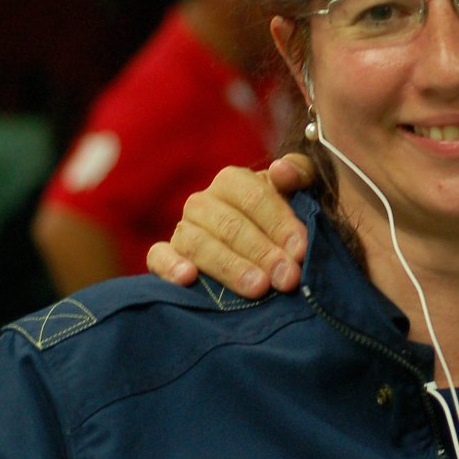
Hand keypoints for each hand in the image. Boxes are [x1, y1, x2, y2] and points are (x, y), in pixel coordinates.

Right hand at [146, 154, 313, 297]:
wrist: (264, 250)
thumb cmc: (283, 218)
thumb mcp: (302, 192)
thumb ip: (301, 174)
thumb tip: (281, 171)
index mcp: (233, 181)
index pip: (255, 197)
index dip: (280, 223)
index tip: (301, 250)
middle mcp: (203, 202)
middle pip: (230, 224)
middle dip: (262, 252)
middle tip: (288, 277)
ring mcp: (182, 229)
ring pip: (198, 243)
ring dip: (229, 266)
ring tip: (258, 288)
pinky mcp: (163, 256)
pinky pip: (157, 256)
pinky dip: (169, 265)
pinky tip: (188, 278)